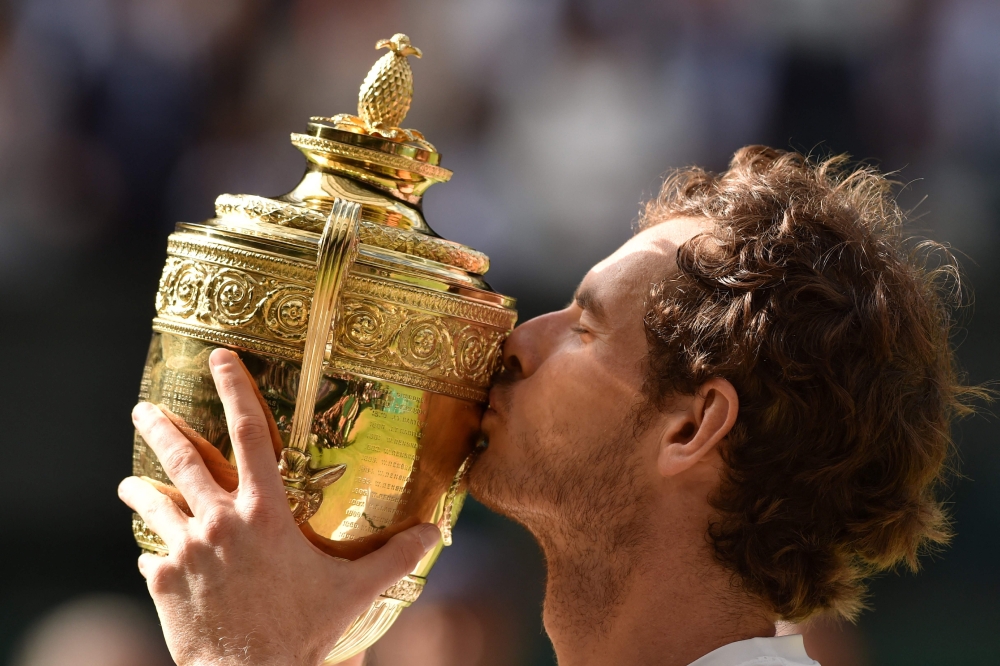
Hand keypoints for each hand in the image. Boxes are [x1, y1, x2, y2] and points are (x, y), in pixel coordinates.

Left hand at [119, 348, 440, 665]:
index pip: (249, 434)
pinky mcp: (163, 581)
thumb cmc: (303, 633)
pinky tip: (153, 551)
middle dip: (161, 428)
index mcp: (266, 513)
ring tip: (127, 481)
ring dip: (139, 487)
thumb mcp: (354, 591)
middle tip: (143, 410)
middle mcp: (220, 522)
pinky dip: (154, 548)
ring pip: (155, 503)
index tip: (218, 357)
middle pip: (183, 459)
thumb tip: (436, 531)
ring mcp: (186, 551)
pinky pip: (153, 553)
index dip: (234, 388)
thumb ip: (395, 557)